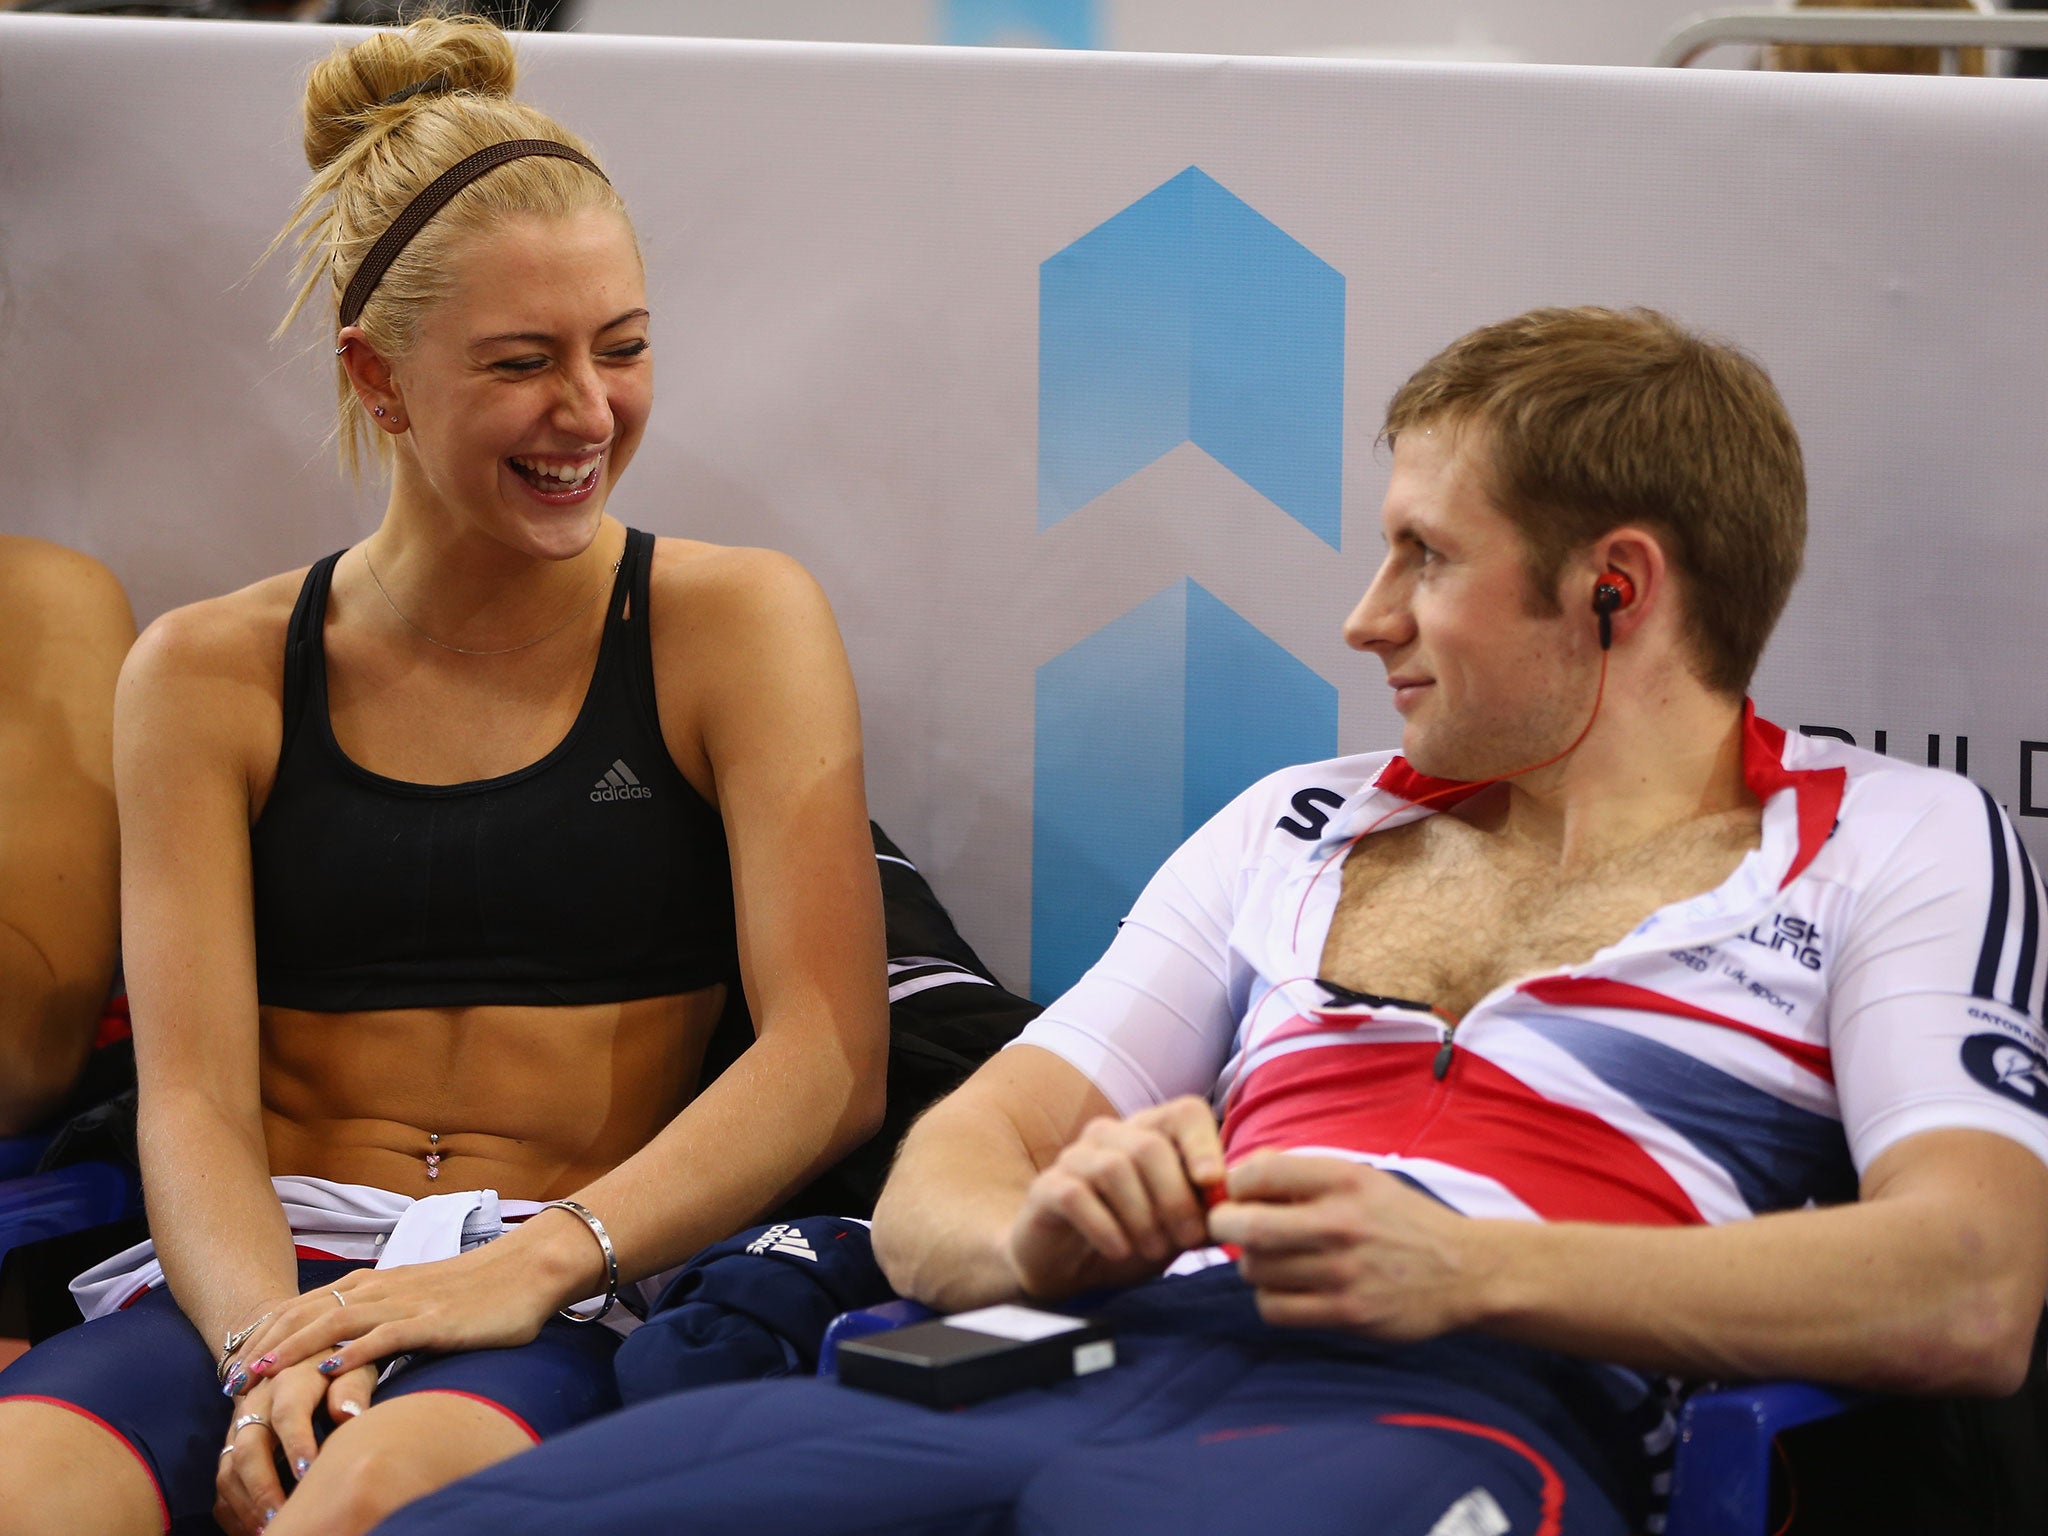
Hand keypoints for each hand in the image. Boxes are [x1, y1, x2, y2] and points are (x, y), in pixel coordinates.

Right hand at [217, 1319, 374, 1531]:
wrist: (303, 1354)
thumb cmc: (341, 1366)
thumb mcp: (354, 1366)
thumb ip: (352, 1389)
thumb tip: (350, 1416)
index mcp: (289, 1380)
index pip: (288, 1414)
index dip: (296, 1444)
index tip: (309, 1474)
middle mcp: (256, 1404)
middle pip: (248, 1449)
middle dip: (264, 1488)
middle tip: (284, 1517)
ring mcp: (239, 1426)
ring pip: (230, 1470)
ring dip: (247, 1505)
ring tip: (272, 1530)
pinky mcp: (232, 1445)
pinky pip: (223, 1483)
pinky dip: (234, 1511)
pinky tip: (256, 1529)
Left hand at [235, 1216, 599, 1390]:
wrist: (528, 1268)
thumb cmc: (475, 1290)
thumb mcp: (415, 1300)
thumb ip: (378, 1316)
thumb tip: (342, 1346)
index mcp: (373, 1282)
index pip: (301, 1305)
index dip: (262, 1334)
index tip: (230, 1363)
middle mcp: (381, 1288)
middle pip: (306, 1313)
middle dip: (263, 1347)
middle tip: (228, 1381)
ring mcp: (408, 1302)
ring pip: (337, 1323)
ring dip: (295, 1350)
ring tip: (261, 1377)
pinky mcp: (436, 1320)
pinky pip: (389, 1335)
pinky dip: (357, 1351)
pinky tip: (333, 1368)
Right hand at [1006, 1096, 1224, 1298]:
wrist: (1065, 1267)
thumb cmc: (1130, 1238)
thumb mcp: (1178, 1229)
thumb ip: (1209, 1215)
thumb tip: (1244, 1209)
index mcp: (1149, 1133)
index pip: (1185, 1112)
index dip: (1203, 1144)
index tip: (1213, 1185)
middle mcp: (1110, 1134)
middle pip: (1150, 1147)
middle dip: (1176, 1199)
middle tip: (1187, 1241)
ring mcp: (1075, 1158)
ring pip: (1115, 1168)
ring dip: (1142, 1217)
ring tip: (1154, 1250)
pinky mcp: (1047, 1188)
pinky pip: (1077, 1195)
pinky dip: (1105, 1227)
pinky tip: (1119, 1251)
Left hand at [1207, 1152, 1487, 1340]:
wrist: (1465, 1271)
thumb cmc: (1401, 1220)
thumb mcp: (1361, 1178)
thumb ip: (1302, 1173)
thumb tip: (1239, 1174)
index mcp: (1344, 1180)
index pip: (1259, 1173)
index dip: (1236, 1183)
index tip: (1239, 1193)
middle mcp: (1341, 1223)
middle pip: (1247, 1226)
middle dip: (1225, 1225)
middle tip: (1229, 1227)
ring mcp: (1343, 1272)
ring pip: (1256, 1270)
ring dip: (1253, 1265)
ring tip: (1273, 1259)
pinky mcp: (1347, 1313)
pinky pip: (1274, 1309)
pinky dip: (1270, 1299)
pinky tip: (1287, 1289)